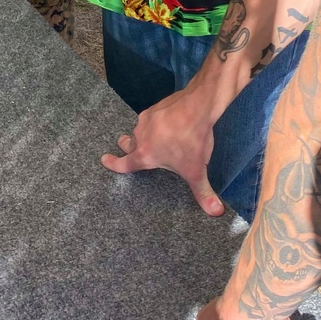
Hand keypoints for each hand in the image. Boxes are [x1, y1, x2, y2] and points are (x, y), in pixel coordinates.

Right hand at [101, 85, 224, 214]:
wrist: (197, 106)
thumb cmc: (191, 140)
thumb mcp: (197, 171)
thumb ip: (203, 193)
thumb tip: (216, 213)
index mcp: (145, 155)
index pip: (124, 163)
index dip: (113, 164)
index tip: (104, 159)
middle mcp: (141, 136)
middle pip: (127, 143)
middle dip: (126, 146)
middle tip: (126, 146)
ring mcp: (147, 119)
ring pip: (139, 129)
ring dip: (143, 134)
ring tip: (156, 137)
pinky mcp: (155, 107)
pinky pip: (150, 117)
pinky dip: (155, 122)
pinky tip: (168, 124)